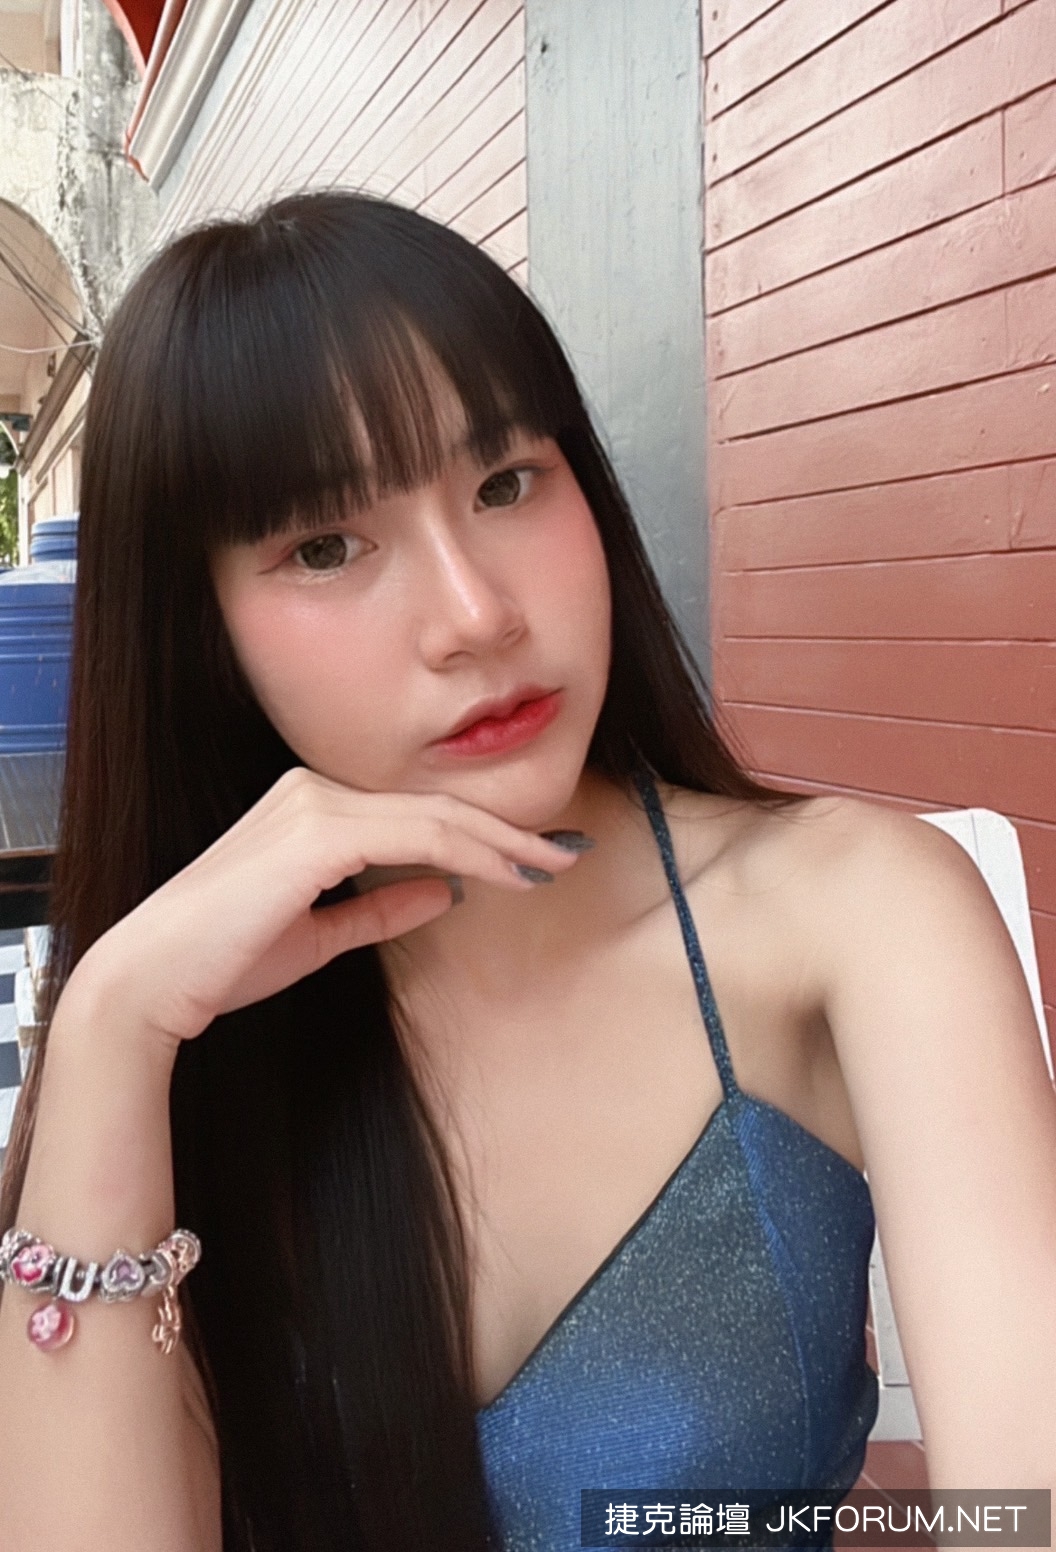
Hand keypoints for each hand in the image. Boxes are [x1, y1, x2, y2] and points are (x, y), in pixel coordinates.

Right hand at [73, 768, 583, 1048]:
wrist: (153, 980)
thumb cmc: (223, 960)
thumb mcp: (319, 934)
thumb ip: (379, 907)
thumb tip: (443, 892)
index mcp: (311, 806)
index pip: (415, 813)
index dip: (482, 833)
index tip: (534, 856)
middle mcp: (313, 790)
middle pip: (434, 804)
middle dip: (509, 830)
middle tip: (568, 851)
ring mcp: (314, 805)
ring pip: (434, 815)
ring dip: (502, 840)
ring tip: (552, 864)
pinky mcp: (316, 832)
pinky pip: (415, 836)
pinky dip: (470, 853)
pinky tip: (508, 873)